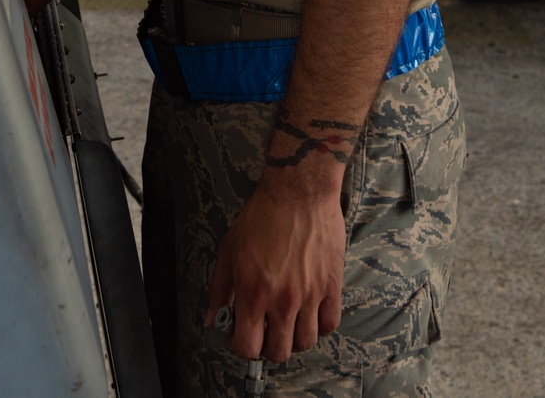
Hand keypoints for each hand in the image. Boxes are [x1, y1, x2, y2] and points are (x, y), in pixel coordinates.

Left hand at [205, 179, 344, 363]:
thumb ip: (219, 289)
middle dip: (268, 345)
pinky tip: (309, 310)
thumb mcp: (229, 249)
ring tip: (287, 319)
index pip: (247, 347)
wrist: (298, 192)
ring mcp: (310, 295)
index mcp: (253, 291)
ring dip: (294, 336)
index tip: (242, 334)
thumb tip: (212, 320)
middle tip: (266, 328)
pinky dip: (319, 325)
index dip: (241, 346)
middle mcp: (282, 299)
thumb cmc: (262, 216)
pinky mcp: (332, 286)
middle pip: (279, 352)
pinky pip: (329, 325)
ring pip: (305, 343)